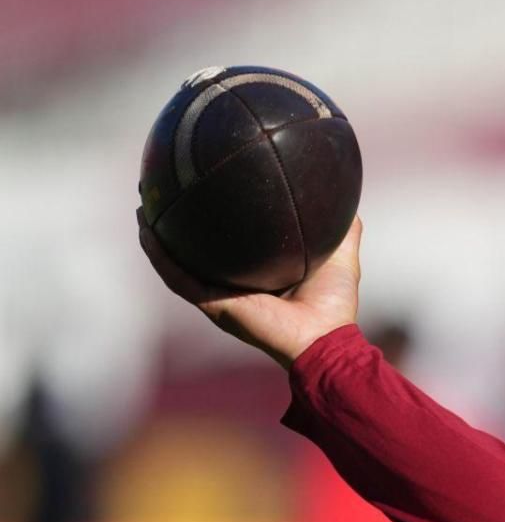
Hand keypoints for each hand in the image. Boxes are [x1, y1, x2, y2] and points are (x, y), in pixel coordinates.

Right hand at [138, 211, 361, 366]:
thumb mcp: (341, 252)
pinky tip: (146, 230)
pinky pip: (177, 277)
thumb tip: (345, 191)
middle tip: (161, 189)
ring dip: (155, 235)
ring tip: (143, 204)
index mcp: (256, 273)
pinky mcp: (212, 304)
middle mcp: (232, 282)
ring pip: (175, 261)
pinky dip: (159, 255)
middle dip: (175, 222)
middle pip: (194, 248)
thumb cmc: (334, 302)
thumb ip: (344, 225)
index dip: (213, 215)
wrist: (325, 337)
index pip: (228, 241)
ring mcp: (218, 294)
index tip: (203, 184)